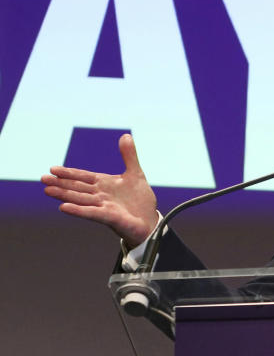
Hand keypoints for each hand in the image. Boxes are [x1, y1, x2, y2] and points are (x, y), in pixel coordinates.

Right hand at [42, 133, 158, 246]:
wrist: (149, 220)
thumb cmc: (140, 199)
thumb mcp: (136, 174)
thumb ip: (129, 156)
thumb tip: (126, 135)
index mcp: (103, 184)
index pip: (82, 176)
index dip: (68, 173)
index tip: (52, 169)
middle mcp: (99, 195)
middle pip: (77, 188)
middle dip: (61, 183)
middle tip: (43, 179)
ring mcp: (103, 207)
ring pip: (80, 199)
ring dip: (64, 195)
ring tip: (48, 191)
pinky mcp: (110, 218)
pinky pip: (92, 213)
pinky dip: (79, 210)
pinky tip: (63, 207)